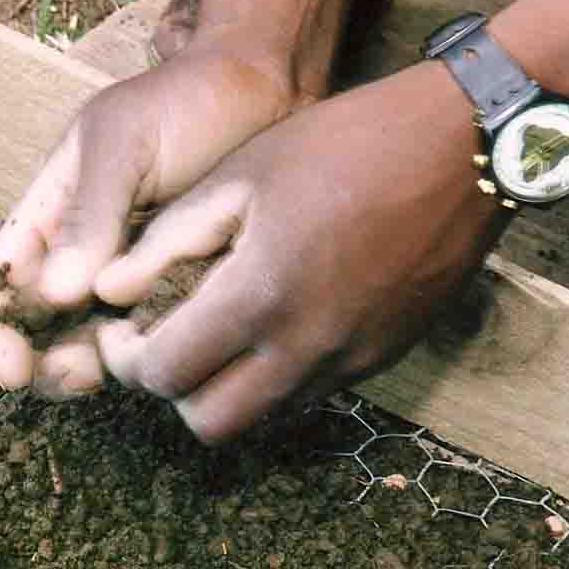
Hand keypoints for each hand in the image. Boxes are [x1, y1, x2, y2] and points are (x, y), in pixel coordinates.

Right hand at [0, 42, 302, 395]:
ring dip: (91, 364)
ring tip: (116, 370)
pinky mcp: (175, 285)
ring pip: (90, 337)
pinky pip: (147, 332)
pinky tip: (160, 353)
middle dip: (45, 361)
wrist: (267, 89)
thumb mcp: (123, 145)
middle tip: (77, 379)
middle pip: (40, 325)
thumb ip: (89, 215)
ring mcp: (128, 271)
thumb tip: (54, 295)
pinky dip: (142, 352)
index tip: (13, 372)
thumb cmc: (186, 103)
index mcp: (51, 211)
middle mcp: (82, 249)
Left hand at [93, 60, 512, 441]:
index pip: (165, 375)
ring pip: (260, 420)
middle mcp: (307, 347)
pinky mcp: (381, 359)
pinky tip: (269, 325)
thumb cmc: (341, 145)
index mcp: (261, 295)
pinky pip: (307, 397)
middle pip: (208, 423)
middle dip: (174, 388)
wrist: (463, 146)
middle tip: (165, 339)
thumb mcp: (241, 175)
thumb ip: (167, 242)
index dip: (130, 357)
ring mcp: (350, 361)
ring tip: (214, 332)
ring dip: (223, 391)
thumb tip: (105, 290)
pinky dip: (271, 380)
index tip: (123, 325)